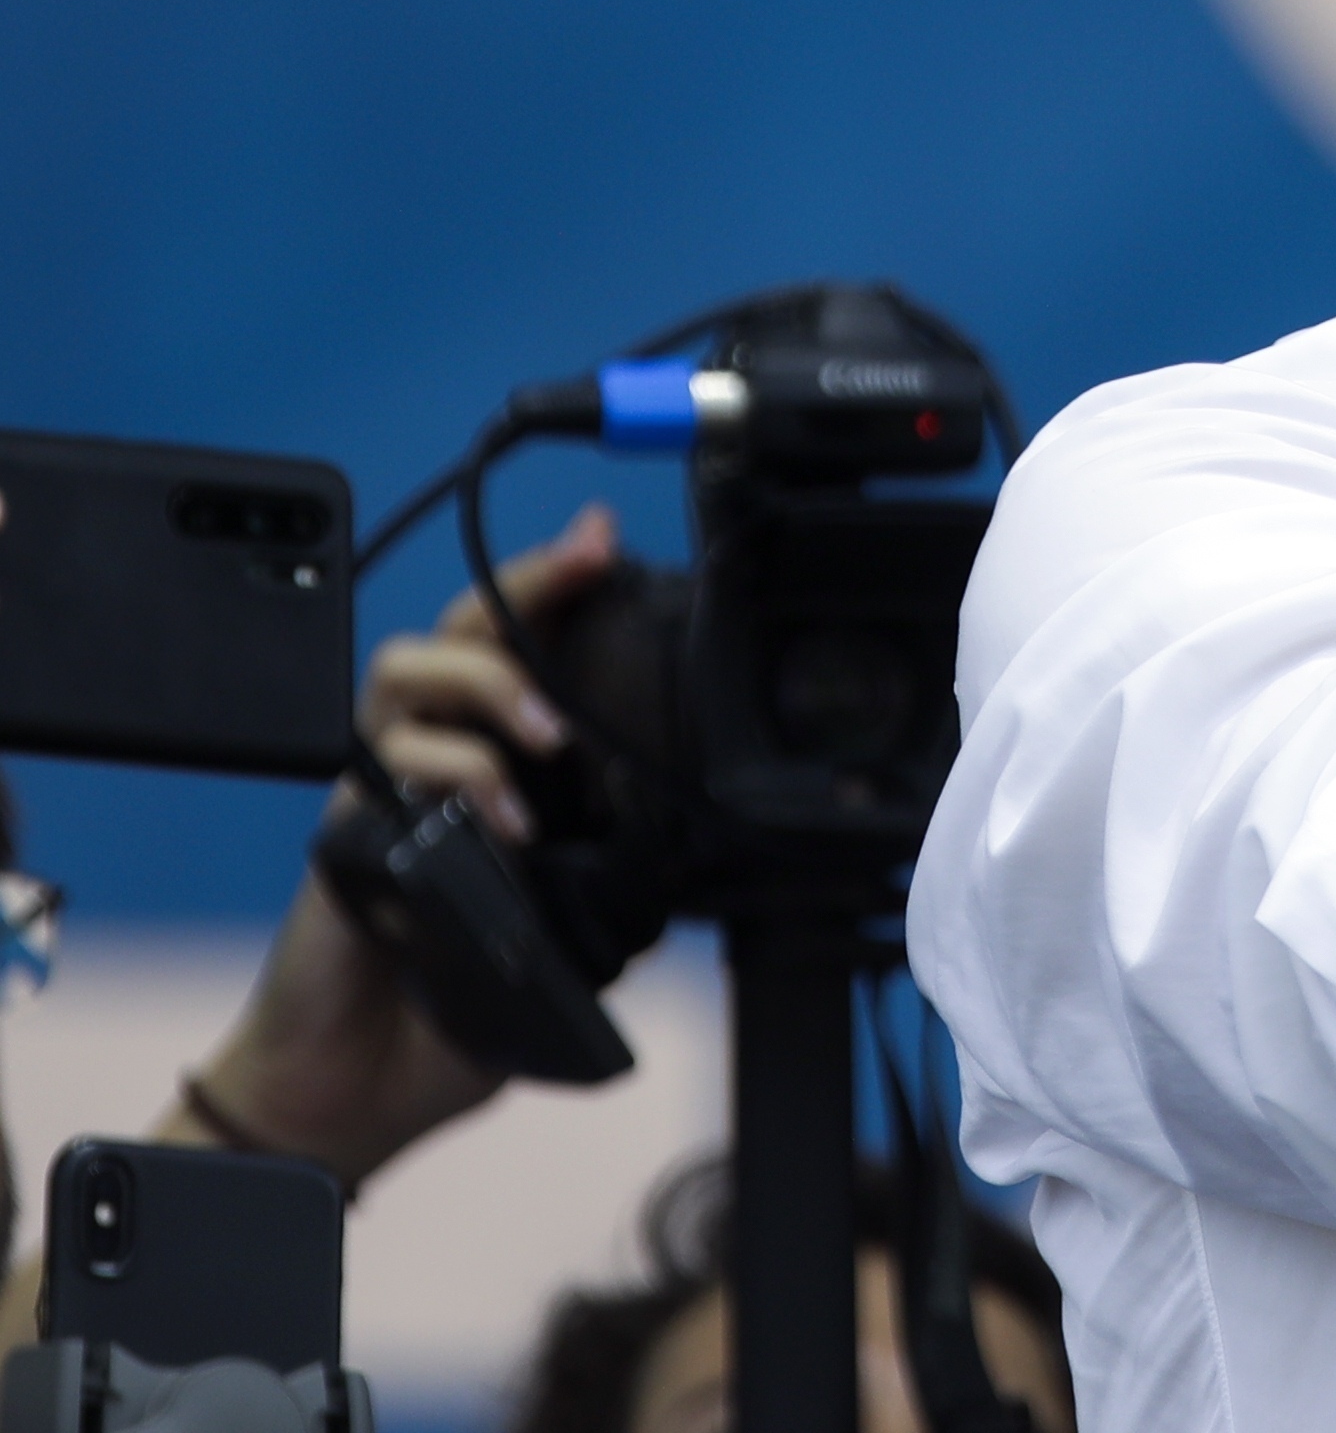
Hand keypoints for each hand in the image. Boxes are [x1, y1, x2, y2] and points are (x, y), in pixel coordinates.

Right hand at [174, 507, 622, 1189]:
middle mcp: (432, 760)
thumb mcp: (569, 934)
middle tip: (586, 564)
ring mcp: (382, 787)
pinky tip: (503, 815)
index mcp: (493, 769)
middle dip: (523, 585)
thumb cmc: (460, 1009)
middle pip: (460, 631)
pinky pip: (389, 761)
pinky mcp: (346, 827)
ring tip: (548, 731)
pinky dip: (456, 772)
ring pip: (408, 671)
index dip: (555, 591)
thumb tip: (696, 843)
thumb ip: (612, 875)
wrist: (369, 1089)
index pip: (520, 653)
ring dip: (489, 682)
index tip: (605, 540)